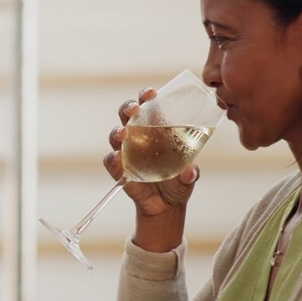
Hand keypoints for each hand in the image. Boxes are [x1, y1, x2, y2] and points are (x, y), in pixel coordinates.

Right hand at [108, 88, 200, 217]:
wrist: (166, 207)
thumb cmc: (178, 183)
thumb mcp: (189, 178)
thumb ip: (190, 174)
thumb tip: (189, 171)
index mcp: (156, 130)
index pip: (148, 107)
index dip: (146, 96)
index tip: (151, 93)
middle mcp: (138, 138)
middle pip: (127, 115)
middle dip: (128, 108)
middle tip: (135, 108)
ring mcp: (127, 153)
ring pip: (115, 135)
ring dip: (117, 131)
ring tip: (123, 132)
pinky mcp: (120, 171)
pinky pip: (111, 162)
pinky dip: (112, 160)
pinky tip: (117, 157)